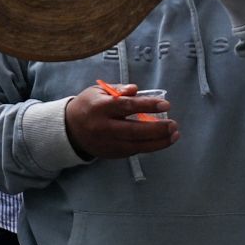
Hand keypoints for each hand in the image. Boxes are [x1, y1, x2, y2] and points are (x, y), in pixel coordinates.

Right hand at [63, 83, 178, 159]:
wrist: (70, 129)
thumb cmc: (88, 106)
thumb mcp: (98, 92)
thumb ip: (118, 90)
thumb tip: (136, 90)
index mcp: (100, 108)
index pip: (126, 106)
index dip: (147, 105)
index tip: (165, 105)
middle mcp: (103, 127)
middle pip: (134, 130)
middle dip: (157, 129)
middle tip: (174, 125)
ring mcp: (107, 143)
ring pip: (136, 146)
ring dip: (158, 142)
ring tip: (174, 135)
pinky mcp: (111, 153)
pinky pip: (133, 151)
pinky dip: (149, 146)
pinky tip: (160, 141)